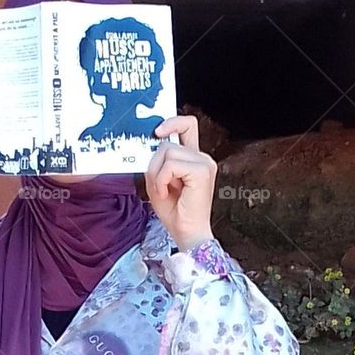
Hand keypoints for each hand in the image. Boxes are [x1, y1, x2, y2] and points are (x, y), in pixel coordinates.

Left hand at [145, 115, 216, 251]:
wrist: (187, 232)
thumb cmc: (174, 211)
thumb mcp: (158, 180)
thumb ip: (157, 161)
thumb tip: (150, 144)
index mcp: (193, 158)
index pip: (187, 125)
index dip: (172, 122)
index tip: (156, 132)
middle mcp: (202, 157)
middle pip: (168, 143)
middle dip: (154, 163)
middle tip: (157, 183)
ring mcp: (204, 163)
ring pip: (166, 153)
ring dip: (157, 174)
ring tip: (163, 191)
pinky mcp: (202, 171)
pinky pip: (170, 165)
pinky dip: (162, 180)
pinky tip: (166, 193)